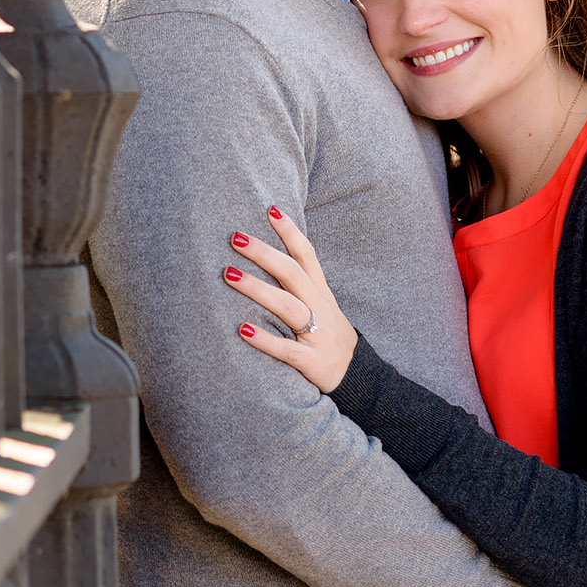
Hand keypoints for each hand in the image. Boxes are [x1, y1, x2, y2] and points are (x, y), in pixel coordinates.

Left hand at [223, 206, 357, 392]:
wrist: (358, 377)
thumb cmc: (328, 336)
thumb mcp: (321, 306)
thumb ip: (299, 286)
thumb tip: (266, 258)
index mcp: (321, 293)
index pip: (307, 255)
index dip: (291, 232)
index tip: (270, 209)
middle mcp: (320, 309)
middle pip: (292, 274)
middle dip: (264, 253)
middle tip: (235, 237)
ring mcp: (318, 335)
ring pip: (288, 307)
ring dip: (258, 289)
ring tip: (229, 275)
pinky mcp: (312, 362)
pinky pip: (287, 349)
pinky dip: (265, 339)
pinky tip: (243, 330)